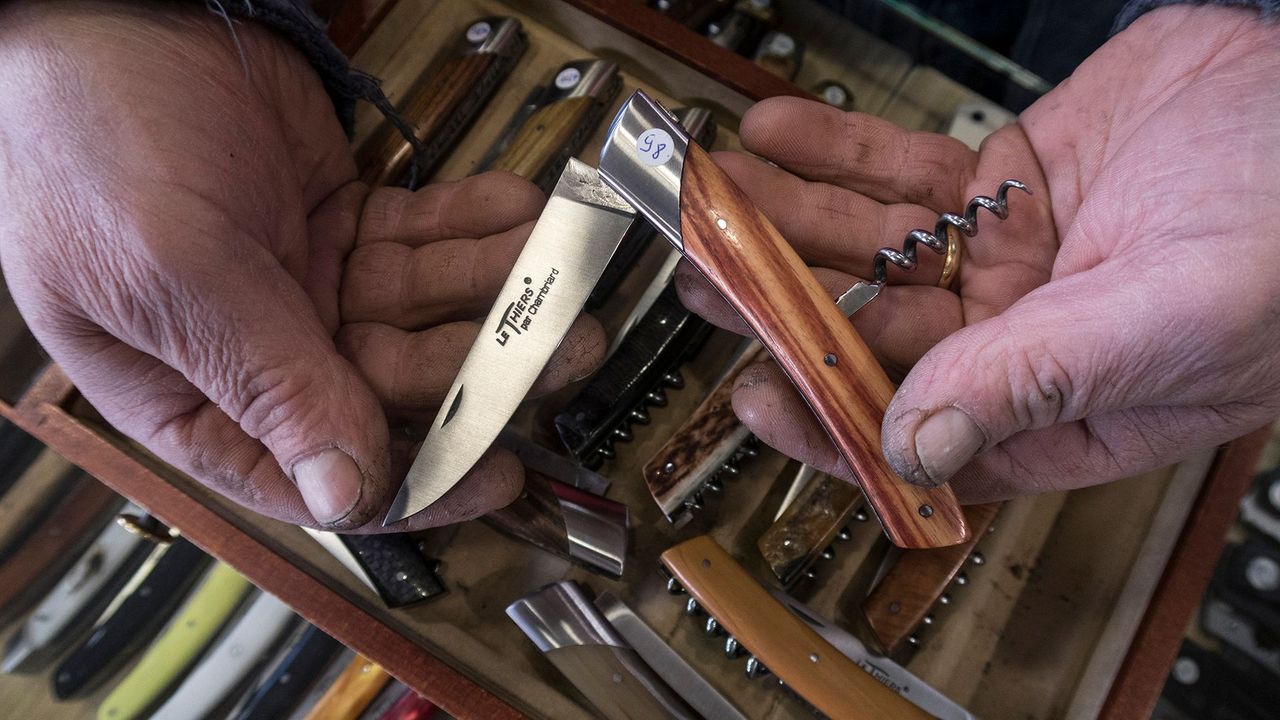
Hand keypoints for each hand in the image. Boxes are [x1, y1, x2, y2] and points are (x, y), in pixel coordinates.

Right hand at [0, 2, 601, 529]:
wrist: (111, 9)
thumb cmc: (90, 136)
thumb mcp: (170, 271)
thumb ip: (265, 379)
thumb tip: (343, 490)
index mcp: (190, 395)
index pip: (310, 473)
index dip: (408, 481)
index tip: (492, 473)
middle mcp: (254, 349)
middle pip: (389, 387)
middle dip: (480, 367)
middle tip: (564, 347)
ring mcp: (303, 280)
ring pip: (420, 309)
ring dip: (493, 290)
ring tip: (559, 271)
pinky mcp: (338, 217)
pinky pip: (420, 237)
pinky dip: (471, 226)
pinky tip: (517, 217)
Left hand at [679, 5, 1279, 500]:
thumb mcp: (1170, 320)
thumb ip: (1036, 380)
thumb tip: (915, 447)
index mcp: (1058, 404)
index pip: (920, 435)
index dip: (831, 420)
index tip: (758, 395)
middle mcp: (1018, 334)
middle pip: (873, 331)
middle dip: (784, 301)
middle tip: (707, 273)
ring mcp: (1003, 250)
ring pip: (873, 245)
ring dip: (790, 219)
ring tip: (718, 197)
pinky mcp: (1003, 176)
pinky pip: (903, 170)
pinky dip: (838, 151)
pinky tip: (778, 136)